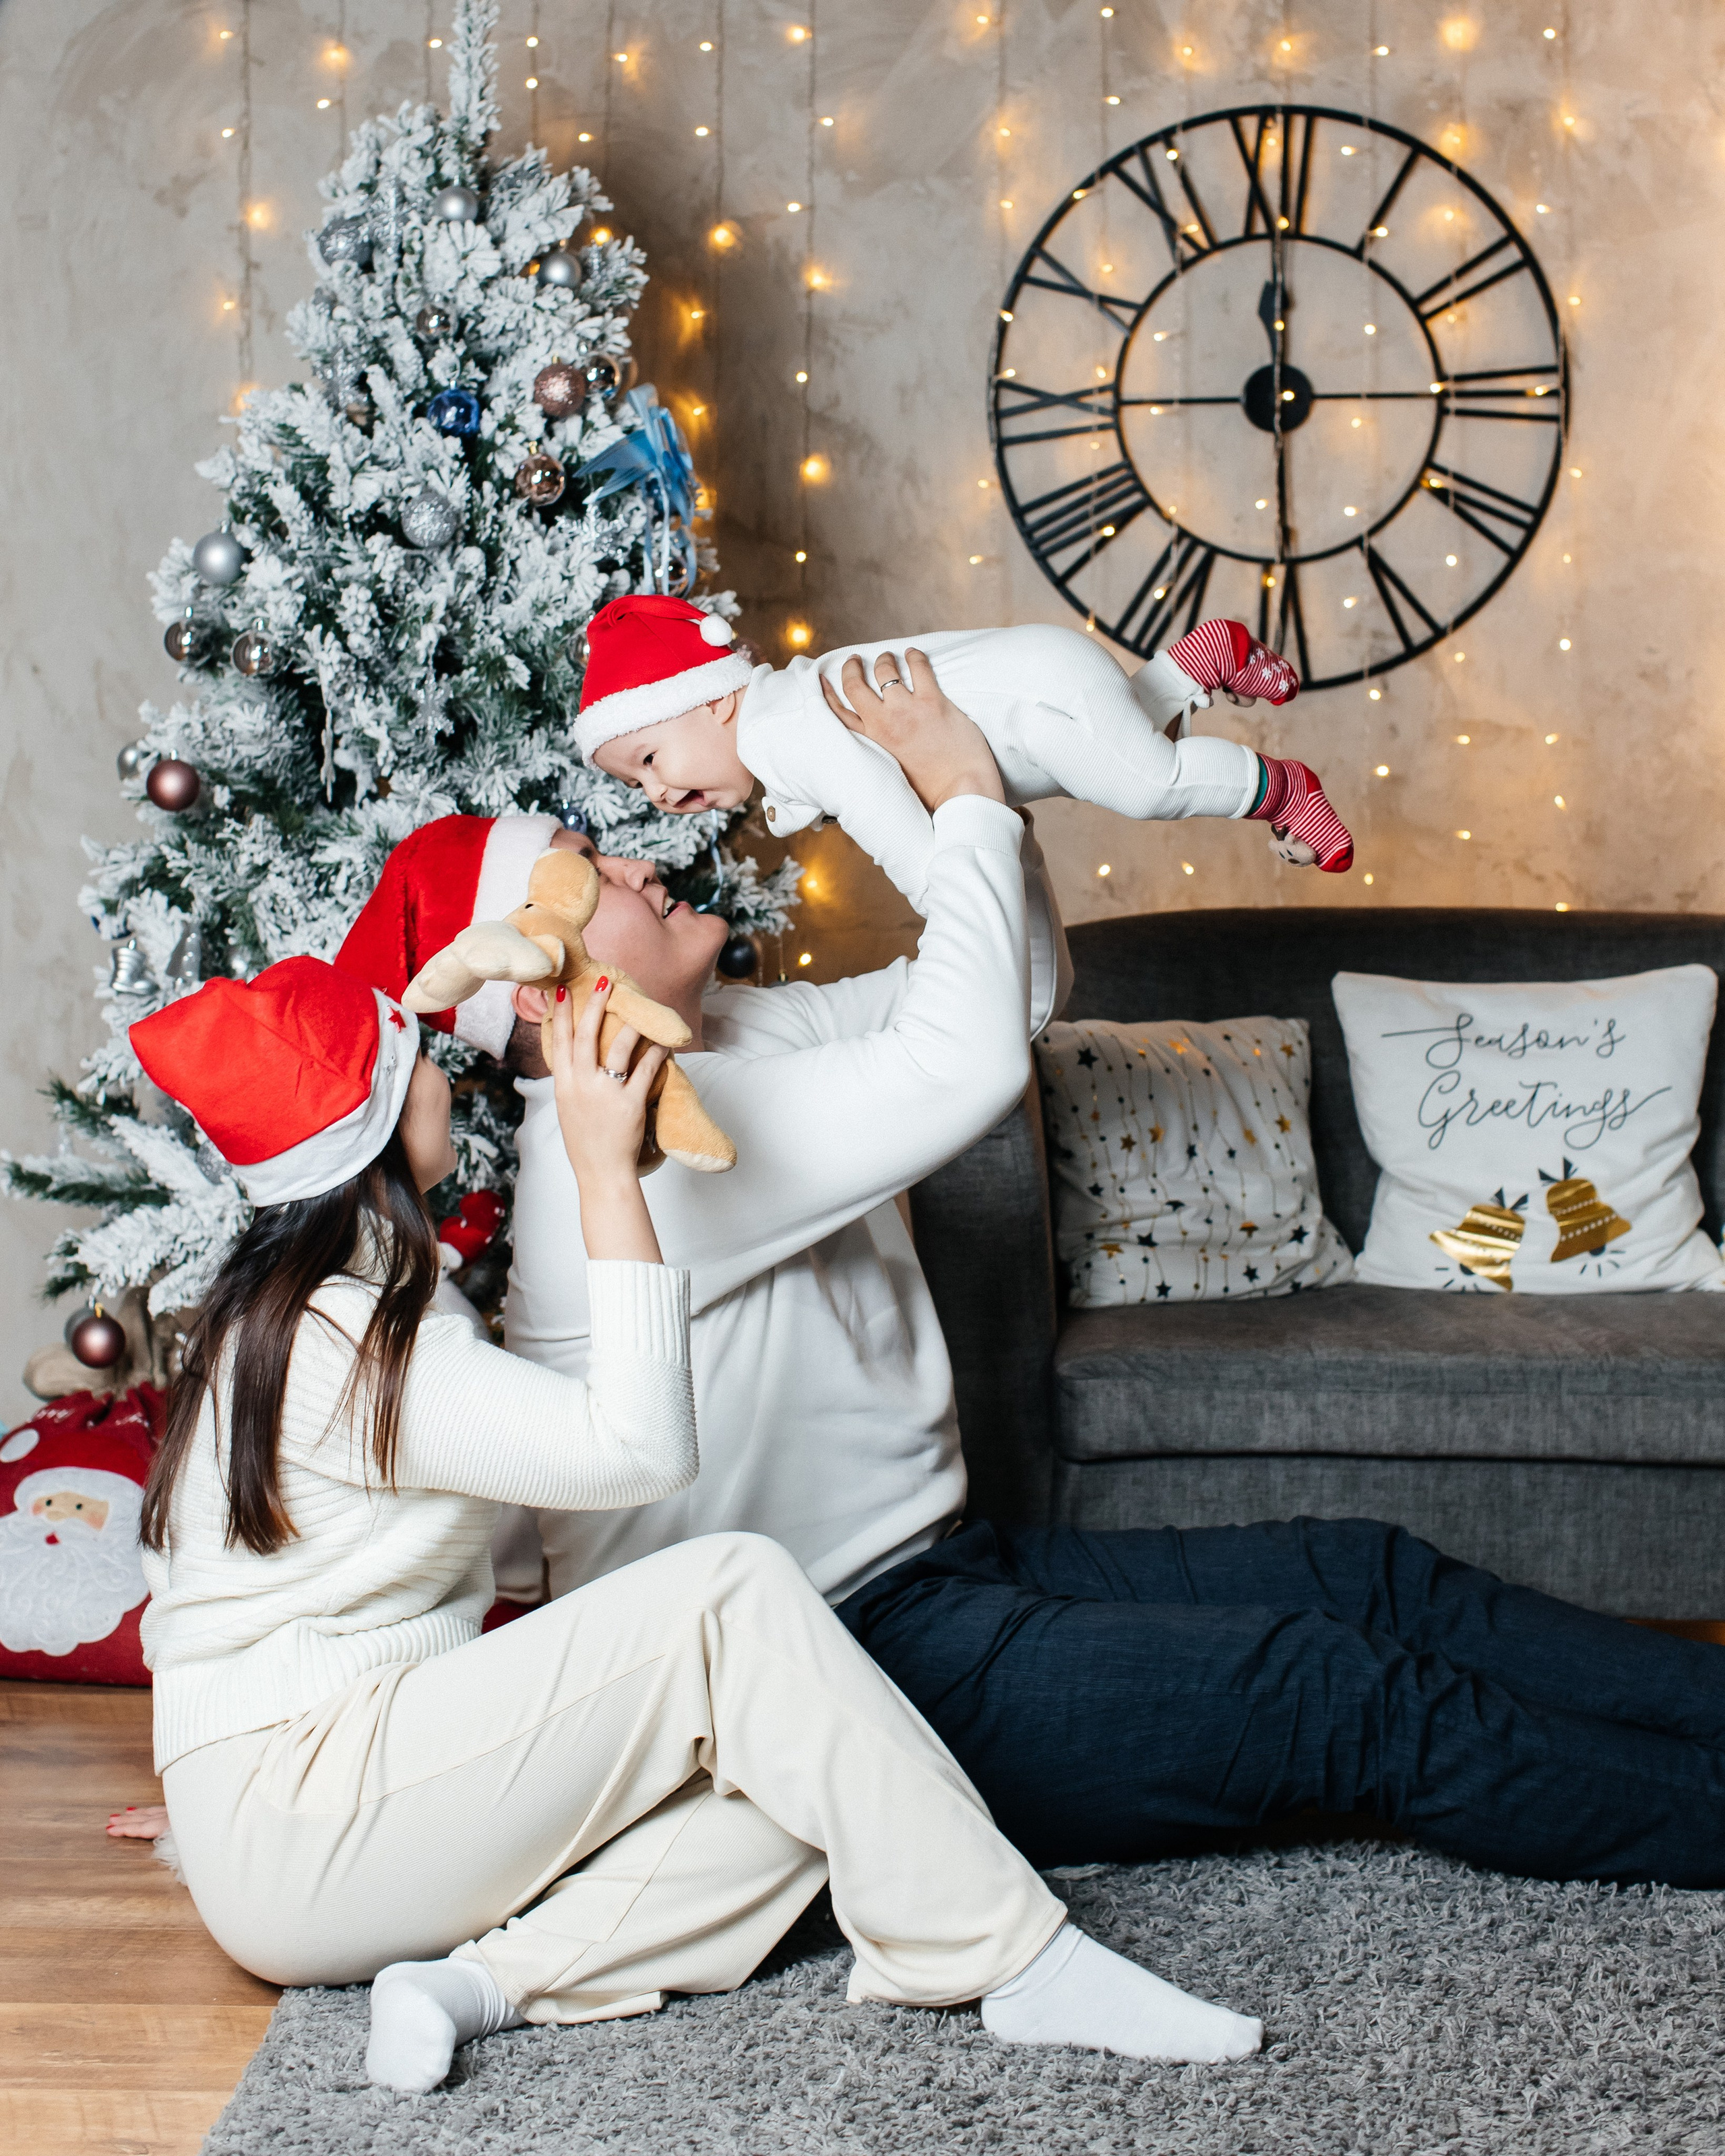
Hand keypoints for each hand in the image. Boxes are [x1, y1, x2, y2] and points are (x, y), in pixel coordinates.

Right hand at [548, 978, 667, 1262]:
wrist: (601, 1172)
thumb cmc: (586, 1142)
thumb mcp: (569, 1108)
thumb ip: (572, 1081)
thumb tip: (576, 1056)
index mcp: (564, 1085)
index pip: (559, 1042)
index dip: (559, 1014)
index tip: (560, 991)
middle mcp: (581, 1084)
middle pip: (586, 1035)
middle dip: (594, 1005)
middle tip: (603, 982)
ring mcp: (606, 1092)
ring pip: (619, 1046)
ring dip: (631, 1024)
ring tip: (641, 1010)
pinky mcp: (630, 1102)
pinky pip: (646, 1068)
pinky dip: (656, 1052)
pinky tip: (664, 1042)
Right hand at [819, 647, 1005, 812]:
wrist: (962, 793)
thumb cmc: (932, 792)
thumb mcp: (893, 775)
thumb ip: (881, 757)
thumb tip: (880, 748)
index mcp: (871, 744)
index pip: (839, 713)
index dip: (828, 692)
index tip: (824, 678)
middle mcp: (883, 725)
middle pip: (854, 686)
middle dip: (851, 667)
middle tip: (855, 660)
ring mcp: (906, 711)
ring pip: (884, 670)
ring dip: (884, 660)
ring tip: (888, 657)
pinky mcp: (932, 702)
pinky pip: (918, 667)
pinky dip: (914, 657)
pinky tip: (914, 655)